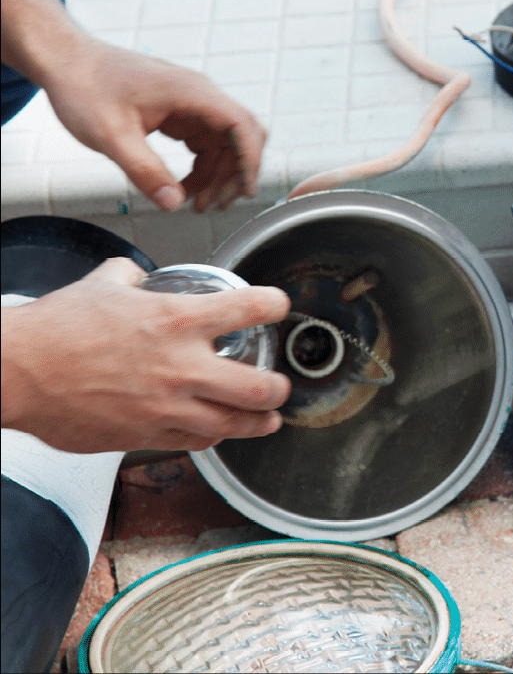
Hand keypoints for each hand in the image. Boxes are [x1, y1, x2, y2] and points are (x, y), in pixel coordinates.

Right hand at [1, 257, 291, 452]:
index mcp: (178, 319)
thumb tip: (138, 274)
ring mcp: (166, 406)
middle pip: (260, 387)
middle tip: (280, 385)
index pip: (251, 309)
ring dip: (257, 422)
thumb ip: (132, 276)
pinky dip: (210, 437)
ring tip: (268, 420)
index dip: (275, 305)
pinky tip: (215, 433)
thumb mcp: (104, 284)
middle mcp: (181, 366)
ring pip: (233, 425)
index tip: (280, 307)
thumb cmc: (56, 329)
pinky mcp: (145, 435)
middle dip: (278, 388)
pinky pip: (193, 442)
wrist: (16, 372)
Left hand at [41, 37, 265, 211]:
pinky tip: (183, 186)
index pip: (241, 125)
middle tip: (213, 205)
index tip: (244, 189)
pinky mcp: (178, 111)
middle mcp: (198, 95)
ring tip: (195, 203)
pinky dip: (201, 167)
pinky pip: (203, 143)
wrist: (64, 61)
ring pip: (223, 143)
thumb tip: (173, 202)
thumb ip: (144, 171)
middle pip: (239, 137)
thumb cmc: (84, 86)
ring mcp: (190, 103)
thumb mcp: (111, 135)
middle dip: (232, 174)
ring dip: (216, 174)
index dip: (250, 160)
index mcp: (191, 92)